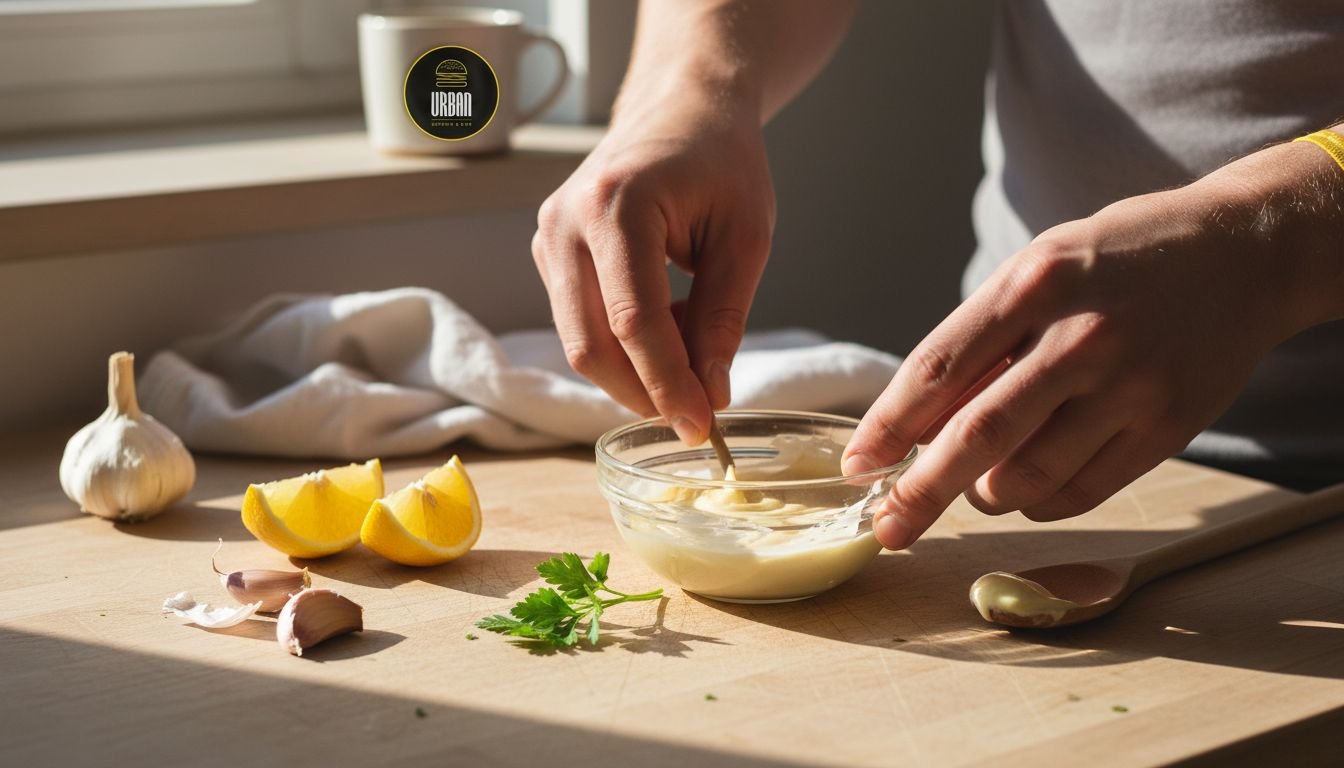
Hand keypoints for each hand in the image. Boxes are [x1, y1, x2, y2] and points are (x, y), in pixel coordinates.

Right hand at [531, 97, 773, 444]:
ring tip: (695, 348)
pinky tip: (669, 325)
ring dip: (637, 372)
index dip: (668, 384)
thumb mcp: (745, 237)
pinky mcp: (549, 255)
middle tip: (696, 419)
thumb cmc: (720, 161)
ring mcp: (548, 239)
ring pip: (581, 343)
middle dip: (645, 394)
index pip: (635, 322)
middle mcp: (566, 223)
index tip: (702, 426)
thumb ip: (723, 318)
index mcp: (616, 206)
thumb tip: (711, 394)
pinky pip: (581, 324)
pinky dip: (625, 346)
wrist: (680, 108)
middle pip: (592, 345)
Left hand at [843, 140, 1342, 549]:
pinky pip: (1080, 493)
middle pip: (977, 435)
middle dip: (919, 491)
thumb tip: (916, 423)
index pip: (938, 368)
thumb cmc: (1119, 259)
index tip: (856, 464)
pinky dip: (1038, 501)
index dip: (887, 425)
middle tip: (886, 527)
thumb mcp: (1042, 267)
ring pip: (1027, 477)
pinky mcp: (1168, 428)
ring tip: (981, 479)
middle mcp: (1081, 337)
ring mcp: (1130, 386)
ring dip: (985, 494)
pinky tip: (1030, 482)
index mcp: (1035, 284)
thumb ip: (982, 338)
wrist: (1245, 251)